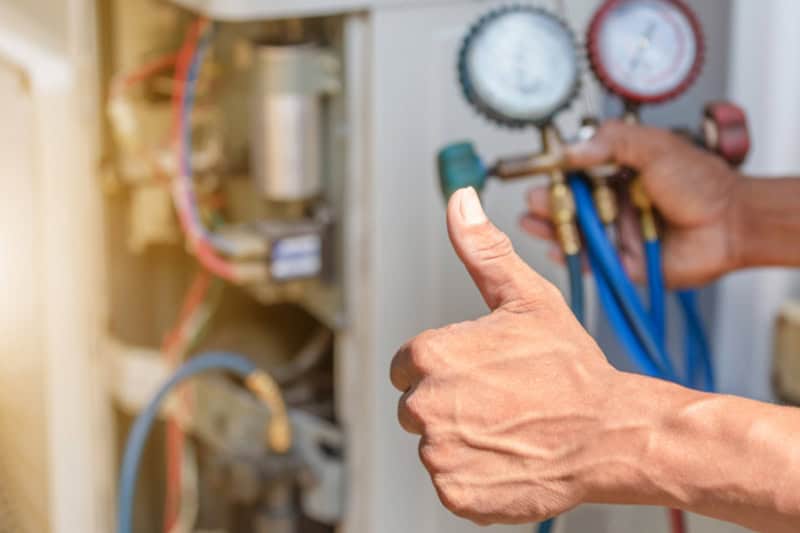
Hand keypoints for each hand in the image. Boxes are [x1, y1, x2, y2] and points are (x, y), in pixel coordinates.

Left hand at [390, 187, 630, 524]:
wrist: (611, 434)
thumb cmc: (572, 369)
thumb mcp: (527, 298)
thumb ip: (482, 250)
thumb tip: (460, 202)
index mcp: (431, 356)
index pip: (407, 366)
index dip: (444, 367)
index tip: (479, 371)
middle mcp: (426, 406)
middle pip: (416, 405)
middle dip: (449, 402)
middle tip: (500, 399)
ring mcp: (441, 454)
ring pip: (434, 444)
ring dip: (463, 439)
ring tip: (509, 427)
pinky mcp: (457, 493)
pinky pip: (451, 481)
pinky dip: (474, 475)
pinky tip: (508, 456)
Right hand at [521, 120, 743, 287]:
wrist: (732, 223)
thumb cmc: (701, 183)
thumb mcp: (655, 147)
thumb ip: (613, 142)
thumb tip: (571, 150)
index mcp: (619, 174)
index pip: (576, 172)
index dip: (555, 173)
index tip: (537, 171)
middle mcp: (614, 204)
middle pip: (569, 205)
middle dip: (546, 203)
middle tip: (533, 200)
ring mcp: (616, 234)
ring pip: (575, 233)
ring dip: (551, 228)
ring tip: (532, 222)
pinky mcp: (623, 262)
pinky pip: (590, 263)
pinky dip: (571, 258)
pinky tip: (556, 248)